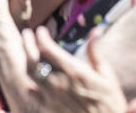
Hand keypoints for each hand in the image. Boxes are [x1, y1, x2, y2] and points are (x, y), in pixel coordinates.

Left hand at [20, 26, 135, 112]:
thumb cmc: (109, 104)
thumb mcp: (107, 76)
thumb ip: (96, 53)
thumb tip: (95, 31)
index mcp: (73, 71)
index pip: (47, 48)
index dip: (41, 36)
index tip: (41, 30)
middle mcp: (58, 82)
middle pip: (34, 58)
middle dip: (28, 43)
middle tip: (27, 33)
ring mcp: (51, 96)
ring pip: (30, 74)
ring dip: (26, 59)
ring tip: (26, 51)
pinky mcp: (48, 108)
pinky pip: (32, 92)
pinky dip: (29, 82)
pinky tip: (31, 77)